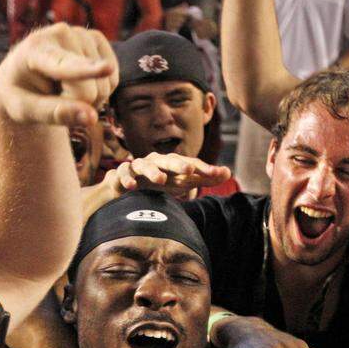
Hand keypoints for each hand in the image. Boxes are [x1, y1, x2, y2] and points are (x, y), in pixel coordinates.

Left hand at [0, 23, 116, 127]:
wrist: (22, 75)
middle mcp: (60, 34)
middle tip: (57, 99)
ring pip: (104, 86)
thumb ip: (55, 114)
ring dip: (90, 99)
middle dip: (79, 105)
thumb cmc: (21, 95)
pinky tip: (82, 83)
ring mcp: (81, 33)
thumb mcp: (25, 110)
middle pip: (88, 89)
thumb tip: (92, 118)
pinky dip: (101, 90)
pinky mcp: (97, 39)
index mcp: (35, 50)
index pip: (65, 66)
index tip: (108, 69)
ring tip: (67, 90)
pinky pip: (113, 79)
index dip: (87, 69)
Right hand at [103, 152, 231, 200]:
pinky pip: (122, 174)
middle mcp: (156, 161)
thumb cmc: (160, 182)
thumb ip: (203, 178)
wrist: (127, 185)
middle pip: (168, 160)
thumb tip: (228, 172)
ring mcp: (138, 166)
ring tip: (160, 180)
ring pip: (144, 165)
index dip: (203, 168)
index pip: (190, 164)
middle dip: (178, 164)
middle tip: (189, 170)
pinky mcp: (120, 174)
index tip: (217, 174)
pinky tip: (131, 187)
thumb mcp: (182, 181)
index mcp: (172, 163)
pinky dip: (126, 179)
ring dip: (152, 172)